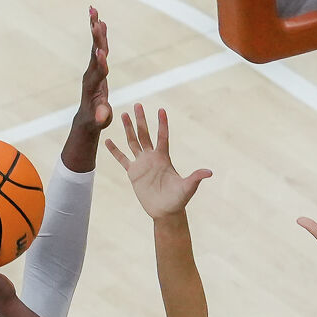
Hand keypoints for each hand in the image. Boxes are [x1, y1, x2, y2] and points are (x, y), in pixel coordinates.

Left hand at [74, 7, 111, 134]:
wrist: (88, 117)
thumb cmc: (96, 119)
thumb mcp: (100, 120)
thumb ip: (102, 116)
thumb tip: (102, 117)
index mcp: (94, 85)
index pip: (98, 72)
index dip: (100, 63)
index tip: (101, 52)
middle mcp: (91, 73)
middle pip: (95, 53)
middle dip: (96, 38)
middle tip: (96, 22)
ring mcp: (92, 68)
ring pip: (95, 45)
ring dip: (95, 29)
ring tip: (94, 11)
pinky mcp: (95, 66)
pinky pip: (98, 46)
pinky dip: (99, 34)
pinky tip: (100, 20)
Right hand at [105, 104, 210, 219]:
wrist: (165, 211)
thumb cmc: (178, 199)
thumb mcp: (187, 187)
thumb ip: (195, 178)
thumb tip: (209, 172)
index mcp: (164, 158)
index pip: (163, 136)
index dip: (162, 124)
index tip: (161, 109)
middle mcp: (152, 157)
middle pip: (145, 134)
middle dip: (141, 120)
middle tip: (137, 104)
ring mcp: (142, 164)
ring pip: (133, 142)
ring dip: (128, 129)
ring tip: (123, 114)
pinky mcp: (133, 173)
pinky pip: (122, 159)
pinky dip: (115, 150)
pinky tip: (107, 140)